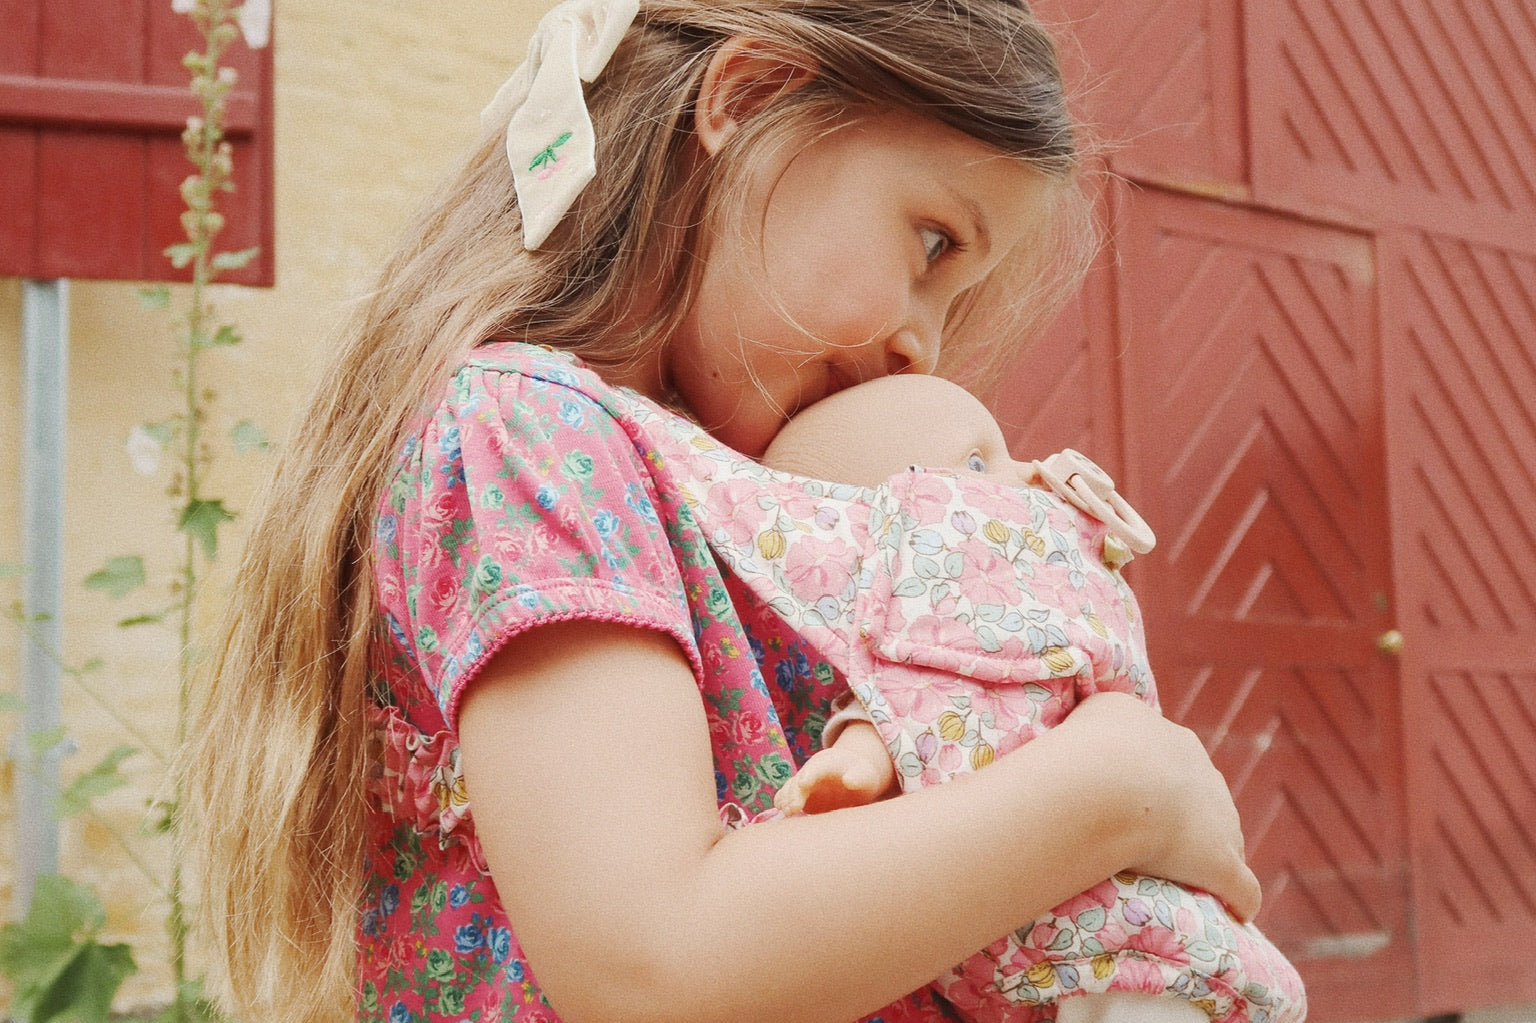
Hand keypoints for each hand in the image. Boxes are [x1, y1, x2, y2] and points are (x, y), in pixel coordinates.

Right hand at [774, 723, 896, 814]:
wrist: (855, 774)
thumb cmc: (862, 774)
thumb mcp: (865, 774)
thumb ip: (858, 777)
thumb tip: (849, 781)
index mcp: (826, 762)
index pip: (816, 767)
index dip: (809, 775)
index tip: (803, 784)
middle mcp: (811, 771)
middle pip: (799, 780)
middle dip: (794, 793)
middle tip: (793, 808)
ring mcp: (804, 784)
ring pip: (790, 789)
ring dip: (786, 799)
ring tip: (786, 812)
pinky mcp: (801, 796)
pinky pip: (788, 799)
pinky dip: (784, 805)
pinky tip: (784, 814)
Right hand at [1060, 692, 1262, 921]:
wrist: (1108, 784)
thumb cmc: (1088, 749)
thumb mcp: (1094, 714)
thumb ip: (1103, 723)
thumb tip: (1094, 738)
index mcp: (1174, 742)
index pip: (1175, 763)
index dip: (1155, 783)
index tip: (1129, 803)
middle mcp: (1204, 774)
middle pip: (1204, 799)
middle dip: (1185, 817)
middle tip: (1146, 840)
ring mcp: (1221, 820)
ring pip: (1227, 839)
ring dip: (1209, 857)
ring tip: (1179, 879)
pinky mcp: (1223, 863)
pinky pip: (1243, 888)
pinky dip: (1239, 900)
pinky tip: (1233, 915)